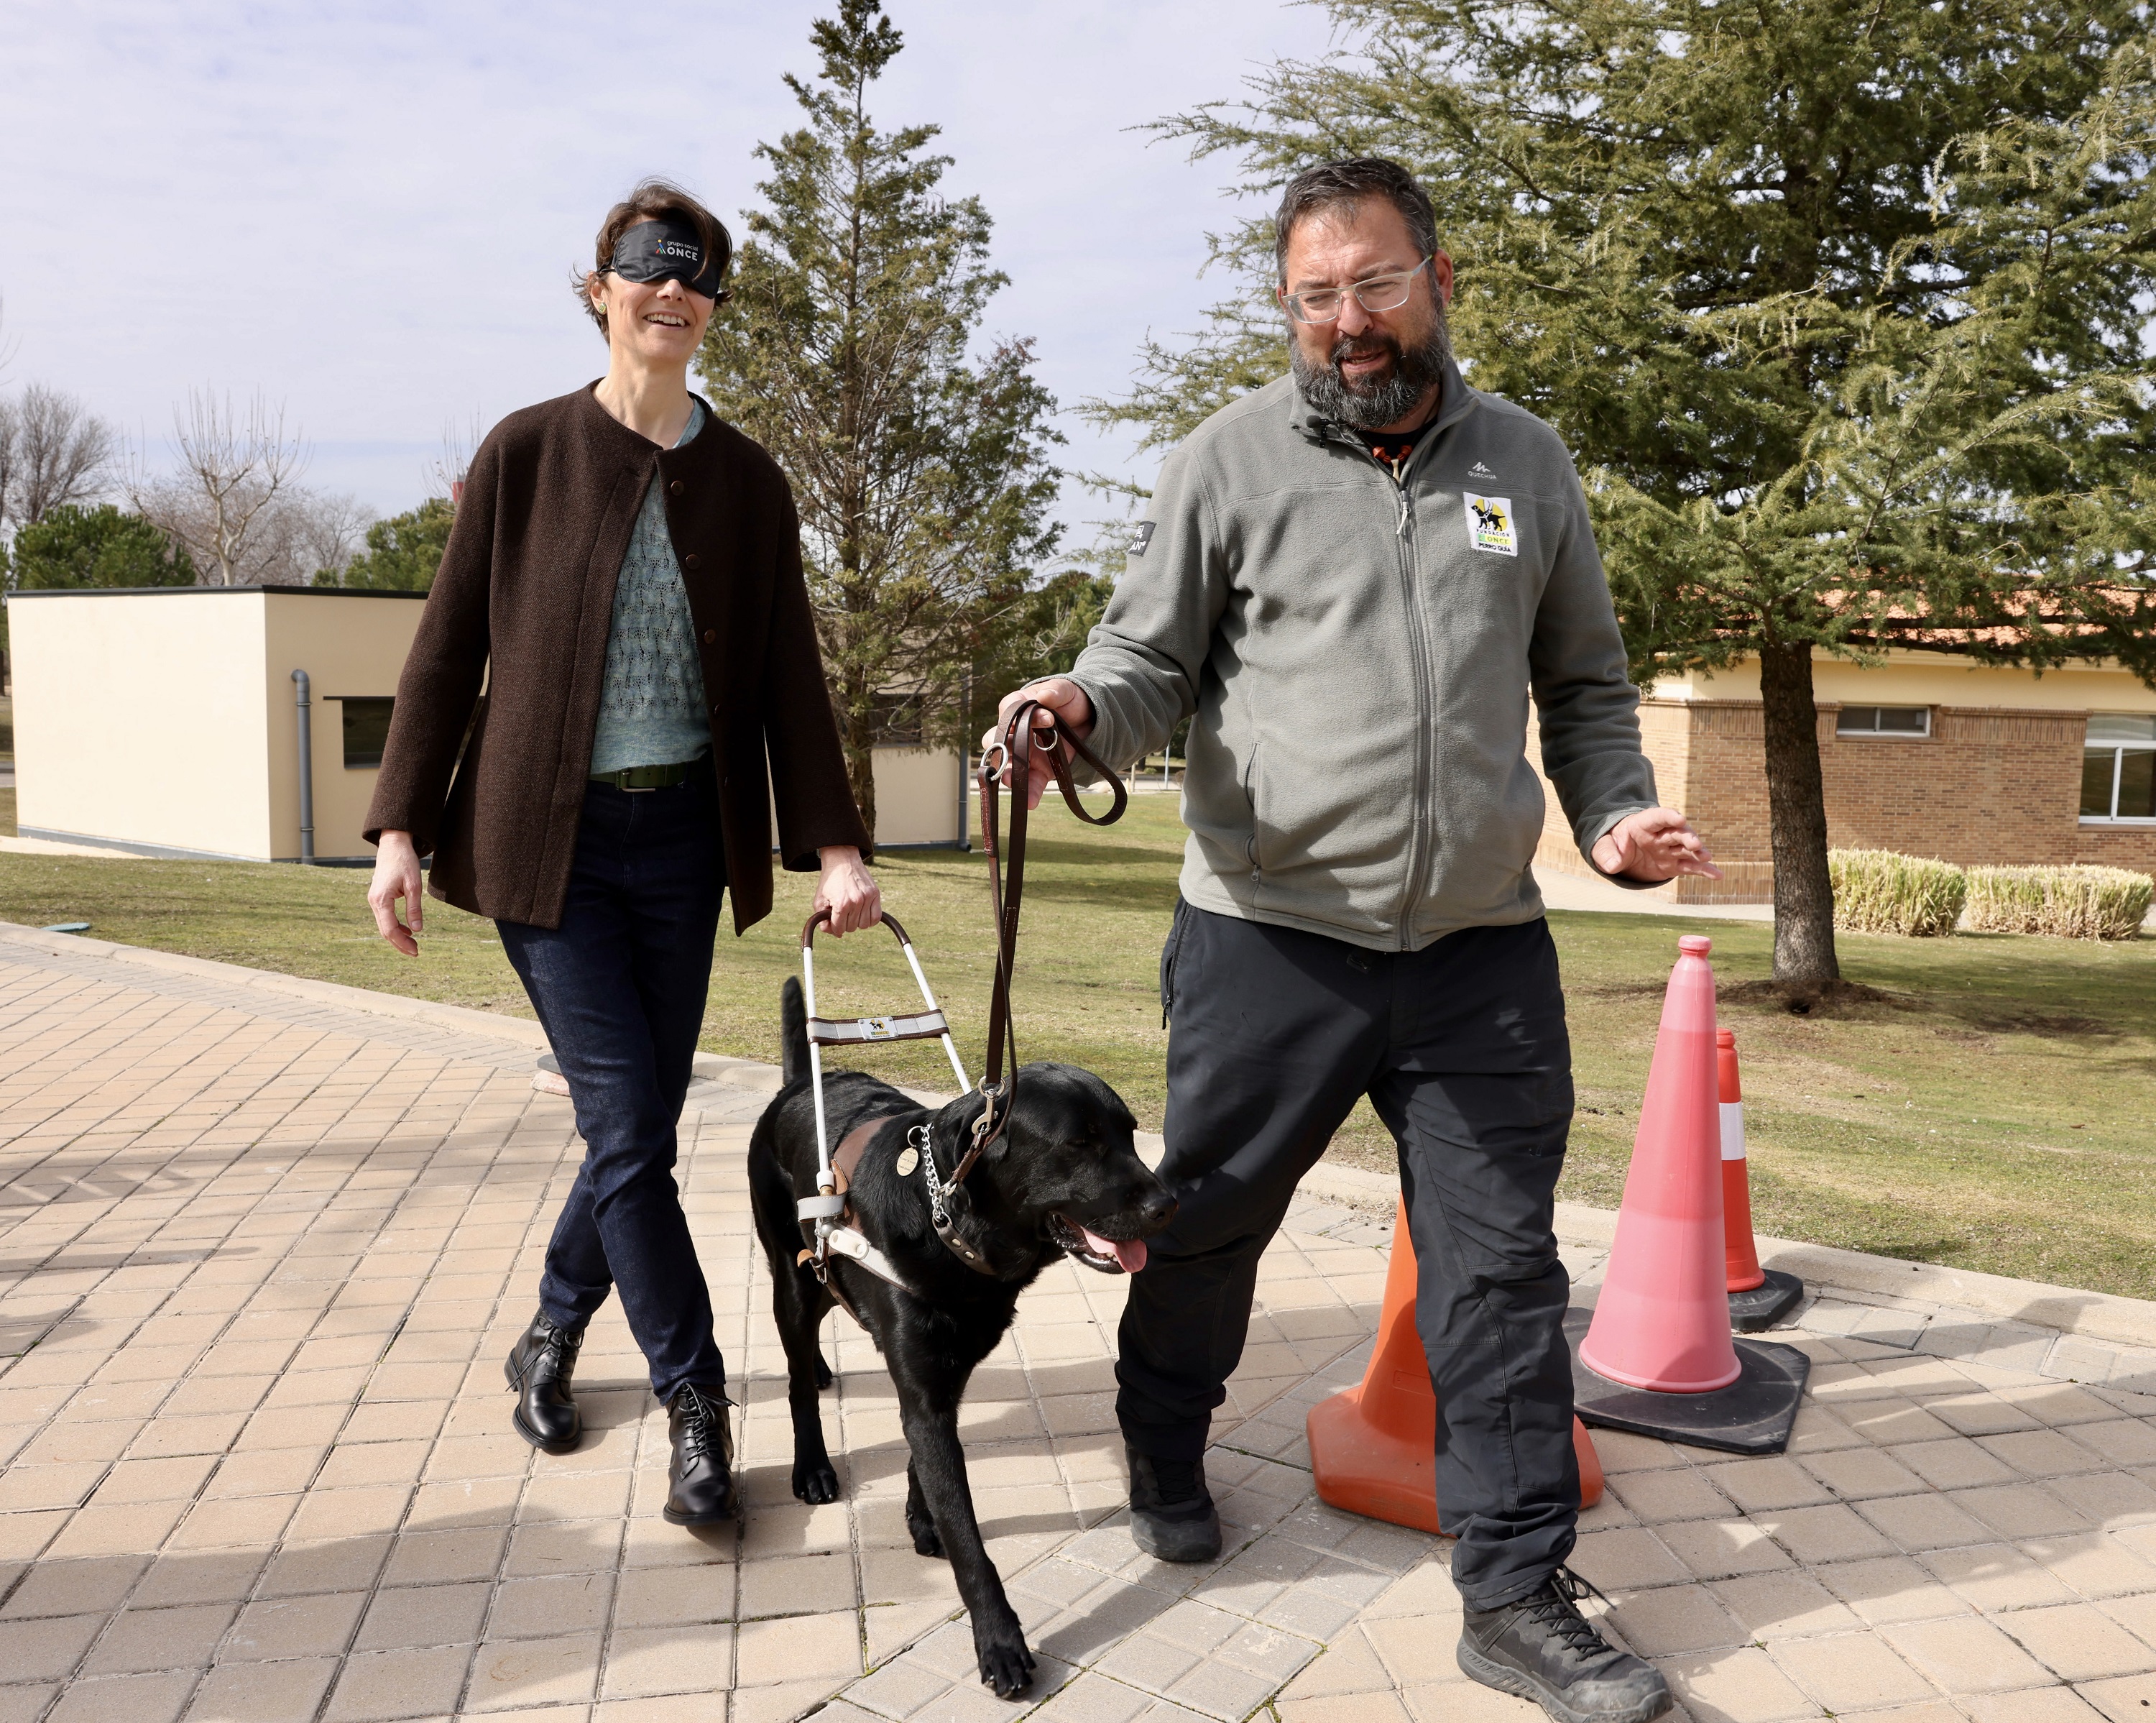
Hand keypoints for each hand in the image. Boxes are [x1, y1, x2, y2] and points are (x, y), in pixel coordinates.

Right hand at [368, 830, 424, 954]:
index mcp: (381, 899)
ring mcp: (374, 900)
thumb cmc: (404, 862)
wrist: (393, 845)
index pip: (390, 929)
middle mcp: (374, 901)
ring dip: (397, 936)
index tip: (416, 951)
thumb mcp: (414, 885)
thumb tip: (417, 930)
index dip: (402, 942)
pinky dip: (395, 926)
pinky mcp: (378, 898)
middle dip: (400, 943)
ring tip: (413, 945)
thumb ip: (414, 909)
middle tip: (416, 953)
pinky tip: (408, 931)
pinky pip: (385, 917)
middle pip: (385, 930)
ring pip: (384, 925)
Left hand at [815, 846, 880, 935]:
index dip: (834, 926)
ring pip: (864, 925)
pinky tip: (862, 914)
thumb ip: (822, 921)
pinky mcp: (876, 894)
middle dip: (844, 923)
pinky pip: (876, 918)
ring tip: (851, 911)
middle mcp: (856, 902)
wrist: (842, 860)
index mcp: (841, 904)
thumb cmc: (829, 881)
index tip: (832, 918)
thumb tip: (836, 934)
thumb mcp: (819, 900)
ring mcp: (868, 898)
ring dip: (857, 922)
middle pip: (851, 928)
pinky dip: (870, 920)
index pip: (839, 929)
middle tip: (841, 911)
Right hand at [982, 677, 1094, 809]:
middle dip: (1001, 747)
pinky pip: (1031, 784)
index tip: (1048, 717)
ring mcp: (1026, 754)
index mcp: (1018, 708)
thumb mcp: (1066, 690)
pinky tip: (1031, 802)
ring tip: (1013, 781)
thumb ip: (1056, 691)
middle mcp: (1016, 733)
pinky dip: (1030, 794)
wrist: (1089, 719)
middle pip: (996, 740)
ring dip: (1008, 774)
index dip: (1023, 716)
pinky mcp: (1040, 770)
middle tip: (1013, 750)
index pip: (1008, 712)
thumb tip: (1045, 696)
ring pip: (1007, 765)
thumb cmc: (1070, 699)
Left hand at [1591, 808, 1722, 882]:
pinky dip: (1704, 871)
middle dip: (1687, 837)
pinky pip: (1691, 867)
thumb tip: (1612, 866)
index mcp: (1643, 824)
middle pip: (1677, 833)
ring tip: (1707, 857)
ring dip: (1698, 852)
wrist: (1621, 854)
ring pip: (1687, 849)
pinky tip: (1717, 875)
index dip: (1668, 816)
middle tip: (1695, 844)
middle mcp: (1661, 835)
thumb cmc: (1613, 845)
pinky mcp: (1675, 864)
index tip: (1680, 818)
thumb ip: (1606, 854)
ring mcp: (1670, 849)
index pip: (1657, 817)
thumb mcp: (1602, 847)